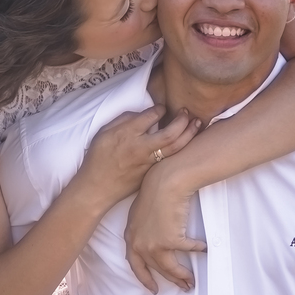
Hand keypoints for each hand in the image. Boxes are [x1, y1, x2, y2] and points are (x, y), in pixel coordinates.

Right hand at [77, 105, 198, 208]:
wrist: (97, 187)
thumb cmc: (98, 159)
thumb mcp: (103, 133)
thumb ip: (123, 120)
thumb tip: (142, 113)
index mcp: (127, 134)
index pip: (151, 116)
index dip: (160, 109)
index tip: (163, 108)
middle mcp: (141, 147)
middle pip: (170, 132)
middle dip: (182, 120)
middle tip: (186, 112)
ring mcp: (148, 162)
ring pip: (175, 147)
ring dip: (189, 133)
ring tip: (197, 123)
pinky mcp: (152, 173)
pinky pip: (171, 159)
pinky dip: (182, 148)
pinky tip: (188, 141)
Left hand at [124, 163, 207, 293]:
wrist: (164, 183)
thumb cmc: (154, 192)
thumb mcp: (138, 214)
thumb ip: (141, 230)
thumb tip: (151, 238)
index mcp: (131, 238)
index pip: (135, 265)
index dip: (145, 279)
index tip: (153, 289)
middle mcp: (140, 245)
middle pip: (157, 269)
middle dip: (171, 280)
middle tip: (182, 287)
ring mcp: (155, 244)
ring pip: (170, 268)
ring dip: (183, 275)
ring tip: (191, 280)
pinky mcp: (171, 241)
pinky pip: (187, 249)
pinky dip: (197, 249)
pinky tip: (203, 249)